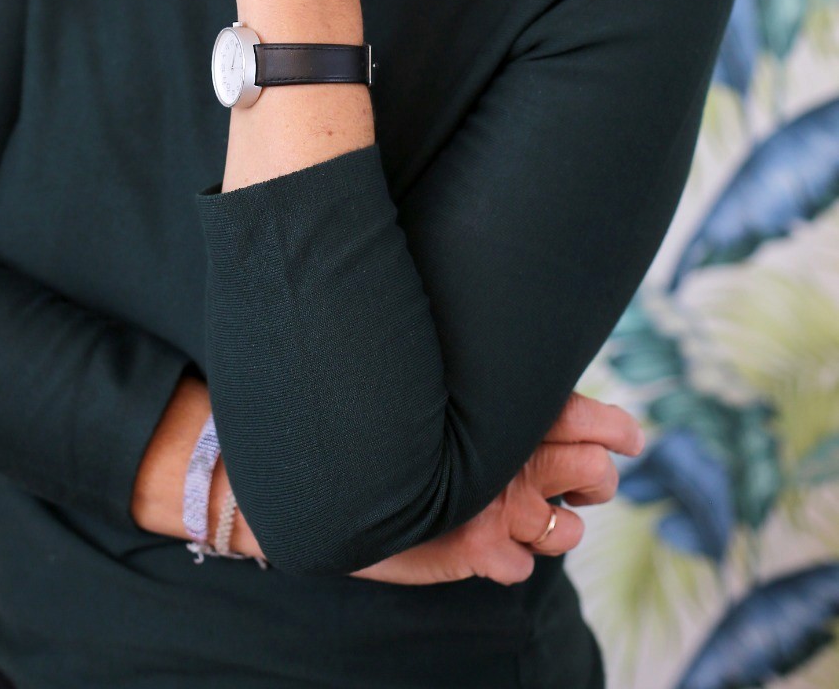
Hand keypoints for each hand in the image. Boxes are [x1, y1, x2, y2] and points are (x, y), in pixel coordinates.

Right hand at [345, 391, 644, 585]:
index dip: (619, 430)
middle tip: (578, 479)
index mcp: (513, 414)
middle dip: (596, 480)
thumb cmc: (397, 422)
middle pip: (597, 474)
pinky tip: (489, 542)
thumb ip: (497, 399)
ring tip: (534, 515)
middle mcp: (512, 458)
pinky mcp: (476, 549)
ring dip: (559, 526)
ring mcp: (496, 506)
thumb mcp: (449, 397)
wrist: (334, 472)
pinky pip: (524, 568)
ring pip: (569, 529)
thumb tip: (544, 394)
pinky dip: (512, 561)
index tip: (627, 439)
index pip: (592, 418)